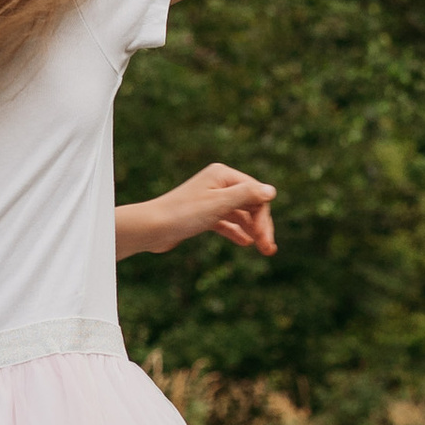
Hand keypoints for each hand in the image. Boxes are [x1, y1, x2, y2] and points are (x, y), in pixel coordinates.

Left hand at [120, 163, 279, 259]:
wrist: (152, 228)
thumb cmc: (184, 213)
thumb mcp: (219, 204)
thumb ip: (247, 196)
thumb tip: (272, 191)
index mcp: (223, 174)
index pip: (255, 193)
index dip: (264, 216)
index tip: (265, 238)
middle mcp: (218, 184)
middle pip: (250, 204)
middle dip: (261, 225)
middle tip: (268, 249)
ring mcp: (210, 199)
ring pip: (240, 214)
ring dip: (252, 230)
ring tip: (263, 249)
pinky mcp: (203, 215)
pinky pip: (227, 222)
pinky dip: (237, 232)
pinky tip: (246, 243)